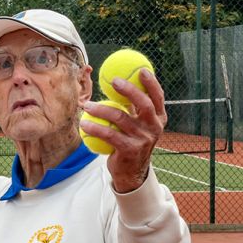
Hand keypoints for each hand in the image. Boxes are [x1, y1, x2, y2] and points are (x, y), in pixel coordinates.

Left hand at [80, 68, 166, 192]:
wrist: (131, 171)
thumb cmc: (132, 141)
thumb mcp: (138, 125)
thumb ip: (134, 108)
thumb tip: (121, 83)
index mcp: (158, 118)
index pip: (158, 97)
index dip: (151, 82)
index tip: (141, 70)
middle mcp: (154, 128)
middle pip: (143, 104)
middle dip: (129, 90)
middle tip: (113, 81)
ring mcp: (143, 139)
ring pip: (120, 118)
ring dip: (101, 109)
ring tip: (87, 105)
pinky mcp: (129, 150)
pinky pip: (109, 135)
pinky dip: (94, 128)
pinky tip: (84, 123)